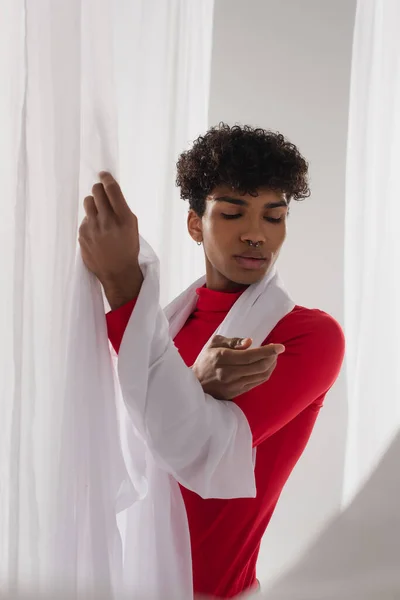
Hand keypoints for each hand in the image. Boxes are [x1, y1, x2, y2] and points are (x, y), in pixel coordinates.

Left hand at [79, 172, 142, 308]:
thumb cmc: (128, 247)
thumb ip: (122, 209)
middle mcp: (107, 220)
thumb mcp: (132, 227)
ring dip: (93, 203)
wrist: (117, 271)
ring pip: (88, 202)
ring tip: (99, 213)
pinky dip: (90, 221)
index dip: (107, 178)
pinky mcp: (82, 234)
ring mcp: (93, 227)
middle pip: (97, 191)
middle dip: (99, 189)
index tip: (103, 174)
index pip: (112, 189)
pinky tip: (97, 231)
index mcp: (124, 217)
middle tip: (101, 192)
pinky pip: (84, 218)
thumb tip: (109, 192)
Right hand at [192, 335, 284, 399]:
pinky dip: (265, 374)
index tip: (280, 346)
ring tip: (273, 357)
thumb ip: (233, 341)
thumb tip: (250, 342)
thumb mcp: (214, 343)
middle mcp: (228, 373)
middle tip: (276, 350)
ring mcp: (233, 385)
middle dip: (272, 358)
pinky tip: (267, 366)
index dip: (268, 351)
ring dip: (271, 366)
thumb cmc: (206, 360)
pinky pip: (257, 383)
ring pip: (260, 376)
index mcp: (222, 358)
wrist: (196, 383)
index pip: (250, 356)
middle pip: (259, 367)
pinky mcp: (236, 392)